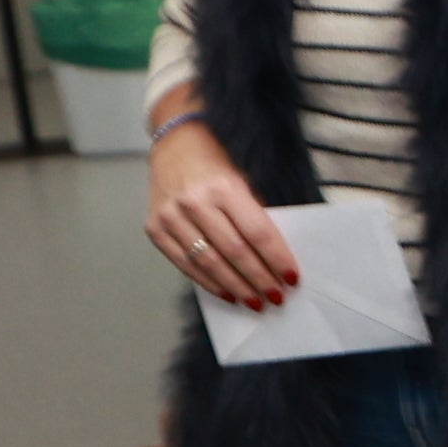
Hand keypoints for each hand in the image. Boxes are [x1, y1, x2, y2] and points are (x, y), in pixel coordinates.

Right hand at [145, 124, 294, 308]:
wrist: (174, 145)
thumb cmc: (216, 163)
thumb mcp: (243, 179)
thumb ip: (255, 214)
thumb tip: (275, 257)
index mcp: (224, 187)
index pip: (258, 232)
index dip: (277, 259)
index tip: (292, 278)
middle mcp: (195, 202)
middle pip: (235, 251)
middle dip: (259, 279)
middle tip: (276, 297)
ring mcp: (171, 216)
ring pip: (209, 263)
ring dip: (236, 287)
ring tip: (255, 301)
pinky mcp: (155, 229)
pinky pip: (184, 264)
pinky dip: (208, 282)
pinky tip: (227, 292)